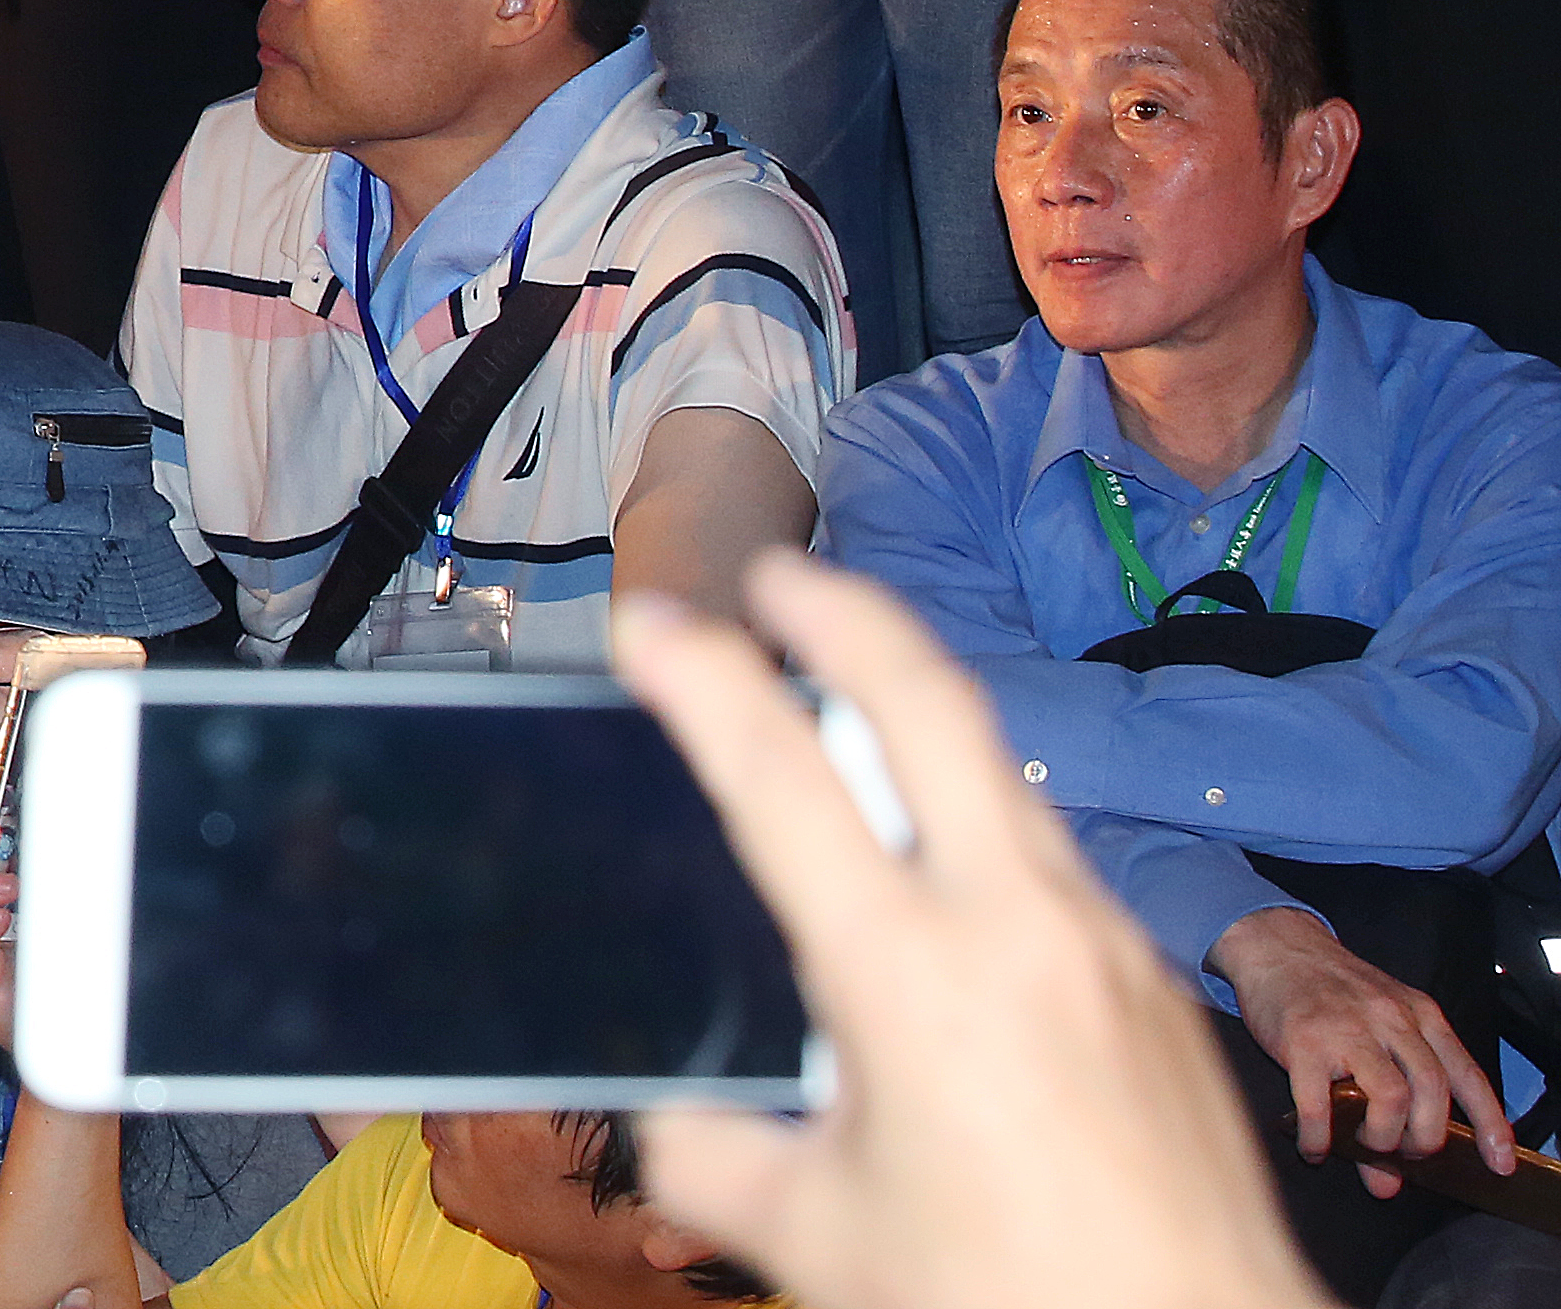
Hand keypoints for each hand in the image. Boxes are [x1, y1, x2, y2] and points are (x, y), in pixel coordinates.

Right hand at [612, 551, 1334, 1308]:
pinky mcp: (1154, 987)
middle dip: (847, 613)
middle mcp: (1014, 929)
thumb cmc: (1008, 1300)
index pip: (783, 773)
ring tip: (857, 705)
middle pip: (932, 705)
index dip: (704, 678)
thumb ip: (712, 1157)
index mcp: (907, 975)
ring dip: (923, 715)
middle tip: (782, 575)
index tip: (655, 623)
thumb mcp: (815, 1238)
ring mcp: (1101, 946)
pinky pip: (1055, 862)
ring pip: (1004, 779)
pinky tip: (950, 871)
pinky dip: (983, 821)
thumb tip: (675, 1120)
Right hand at [1210, 902, 1509, 1191]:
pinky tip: (1314, 1147)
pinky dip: (1320, 1137)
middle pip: (1432, 1091)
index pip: (1467, 1074)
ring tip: (1365, 1146)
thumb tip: (1386, 1181)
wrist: (1276, 945)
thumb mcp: (1377, 1027)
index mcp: (1420, 1014)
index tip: (1500, 1163)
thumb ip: (1395, 1093)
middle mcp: (1391, 1018)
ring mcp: (1347, 1028)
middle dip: (1424, 1139)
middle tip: (1405, 1154)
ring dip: (1382, 1138)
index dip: (1489, 1124)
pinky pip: (1319, 1104)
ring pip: (1391, 1097)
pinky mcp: (1303, 1040)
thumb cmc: (1331, 991)